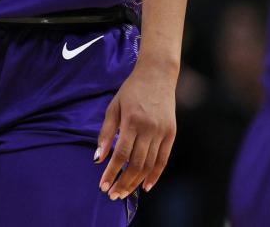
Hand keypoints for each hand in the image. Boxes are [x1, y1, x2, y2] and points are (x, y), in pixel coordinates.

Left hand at [95, 58, 177, 199]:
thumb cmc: (131, 90)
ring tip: (124, 192)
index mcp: (132, 120)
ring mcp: (162, 131)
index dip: (111, 172)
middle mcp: (149, 128)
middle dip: (123, 182)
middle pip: (136, 164)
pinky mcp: (171, 133)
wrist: (157, 75)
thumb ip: (106, 133)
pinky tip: (146, 186)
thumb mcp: (113, 107)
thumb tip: (97, 158)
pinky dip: (155, 175)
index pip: (121, 154)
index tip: (102, 185)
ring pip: (149, 165)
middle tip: (112, 195)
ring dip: (136, 182)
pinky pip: (163, 160)